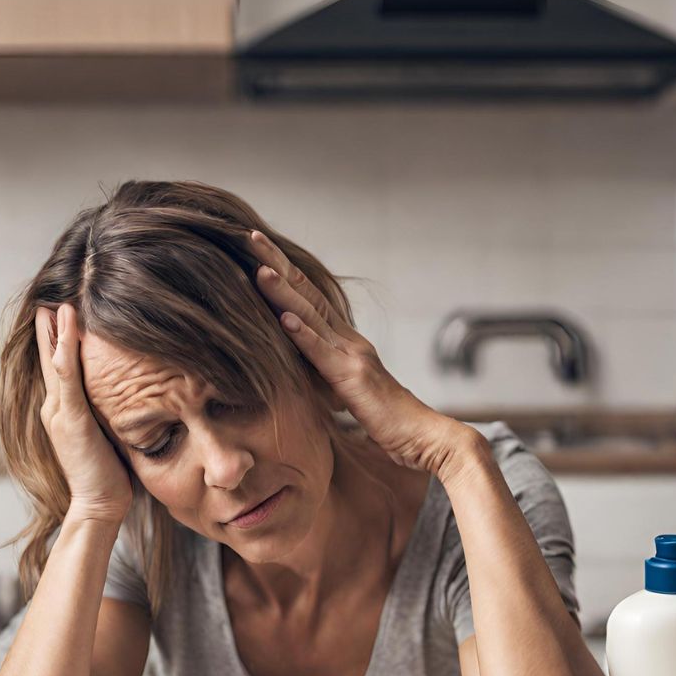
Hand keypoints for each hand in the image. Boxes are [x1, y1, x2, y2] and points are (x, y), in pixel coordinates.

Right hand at [35, 304, 132, 525]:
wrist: (99, 503)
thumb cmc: (108, 472)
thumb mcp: (105, 432)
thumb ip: (103, 410)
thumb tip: (121, 391)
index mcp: (62, 410)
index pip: (58, 367)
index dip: (57, 339)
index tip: (60, 311)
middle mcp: (54, 407)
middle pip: (49, 359)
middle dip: (49, 328)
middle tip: (48, 298)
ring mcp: (59, 413)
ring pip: (55, 363)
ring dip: (55, 331)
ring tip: (56, 303)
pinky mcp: (70, 419)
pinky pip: (66, 379)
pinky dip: (64, 352)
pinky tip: (65, 331)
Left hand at [250, 230, 477, 478]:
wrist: (423, 437)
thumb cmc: (386, 422)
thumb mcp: (344, 392)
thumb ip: (322, 375)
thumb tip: (293, 369)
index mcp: (344, 342)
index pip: (309, 300)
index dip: (284, 274)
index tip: (257, 250)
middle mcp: (348, 341)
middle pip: (309, 295)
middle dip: (279, 266)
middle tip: (252, 237)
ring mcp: (352, 357)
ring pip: (314, 318)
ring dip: (285, 293)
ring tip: (261, 269)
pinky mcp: (354, 379)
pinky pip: (324, 355)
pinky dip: (304, 336)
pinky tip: (284, 320)